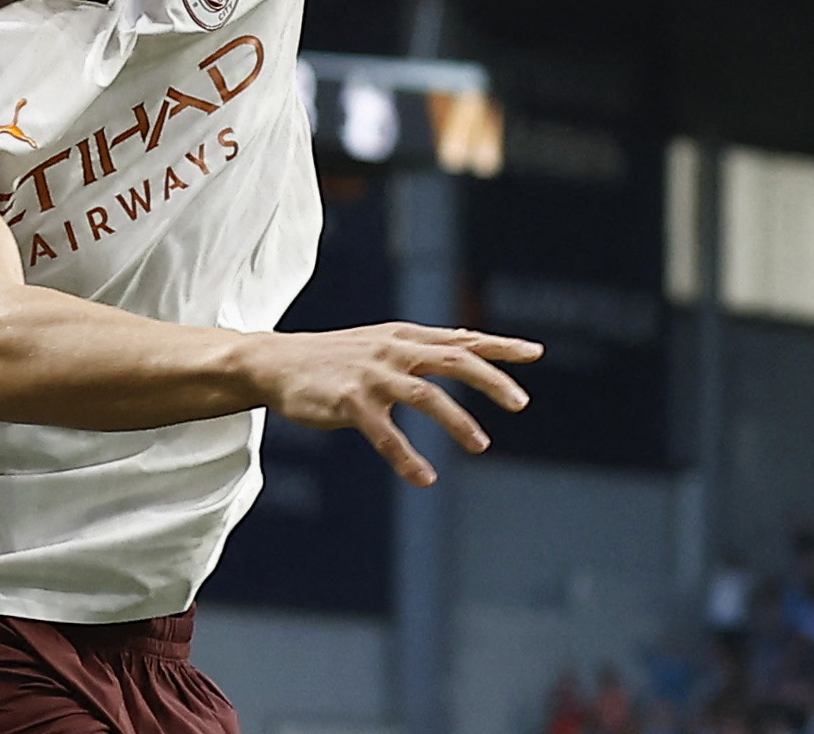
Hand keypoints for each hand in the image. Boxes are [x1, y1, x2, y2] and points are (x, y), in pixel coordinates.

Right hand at [245, 323, 542, 485]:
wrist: (277, 363)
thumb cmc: (335, 357)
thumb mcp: (381, 342)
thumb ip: (422, 347)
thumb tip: (468, 346)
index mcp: (405, 336)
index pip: (462, 339)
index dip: (500, 346)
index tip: (537, 353)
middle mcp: (394, 350)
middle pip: (453, 359)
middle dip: (490, 380)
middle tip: (521, 403)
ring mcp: (372, 375)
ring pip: (425, 395)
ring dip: (457, 420)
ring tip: (482, 445)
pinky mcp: (350, 402)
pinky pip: (385, 433)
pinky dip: (406, 457)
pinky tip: (425, 477)